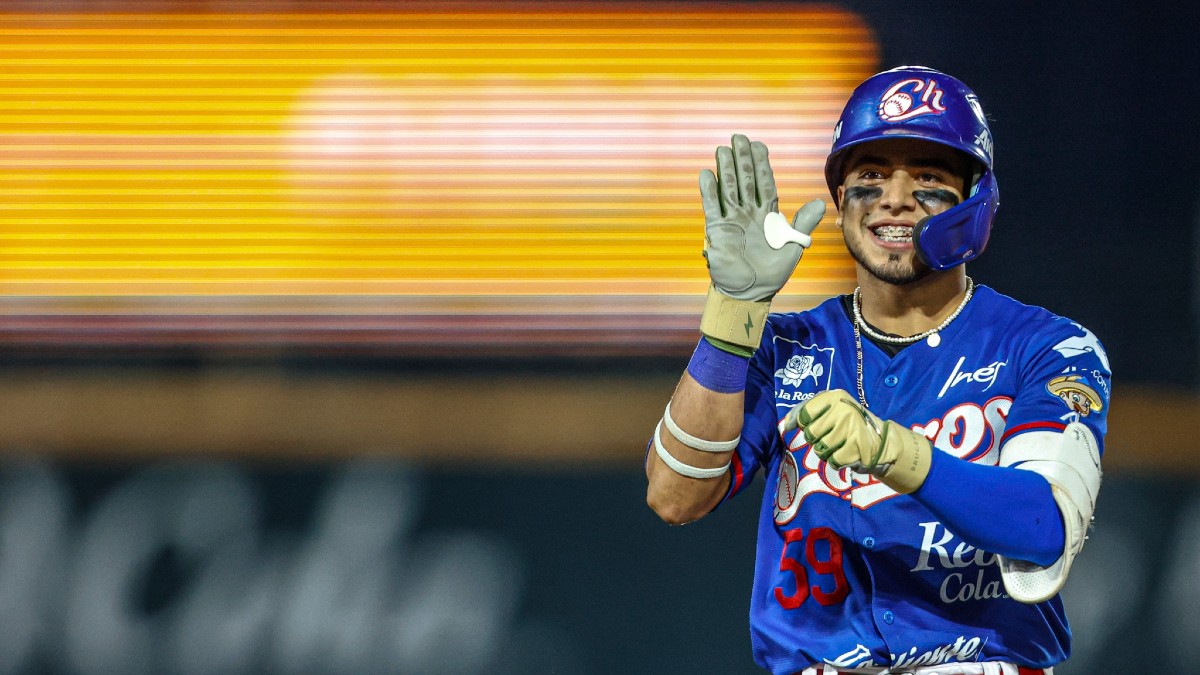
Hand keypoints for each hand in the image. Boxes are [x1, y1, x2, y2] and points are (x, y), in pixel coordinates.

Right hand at [700, 134, 824, 301]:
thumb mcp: (793, 247)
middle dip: (742, 159)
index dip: (762, 164)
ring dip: (725, 168)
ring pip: (728, 188)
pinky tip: (706, 173)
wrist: (751, 292)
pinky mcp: (717, 229)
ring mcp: (732, 219)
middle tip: (739, 137)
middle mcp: (749, 212)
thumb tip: (820, 201)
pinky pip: (712, 206)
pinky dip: (708, 190)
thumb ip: (803, 223)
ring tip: (723, 149)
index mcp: (768, 214)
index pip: (765, 183)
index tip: (759, 145)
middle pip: (745, 179)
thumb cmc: (773, 272)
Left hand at [782, 389, 932, 493]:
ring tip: (841, 444)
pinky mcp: (855, 448)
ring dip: (827, 451)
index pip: (804, 414)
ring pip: (820, 449)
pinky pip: (832, 461)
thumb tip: (785, 425)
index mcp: (834, 397)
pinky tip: (847, 453)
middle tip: (832, 435)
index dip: (803, 424)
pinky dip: (837, 461)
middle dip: (817, 439)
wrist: (882, 440)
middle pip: (810, 434)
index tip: (811, 425)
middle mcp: (843, 410)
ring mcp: (850, 429)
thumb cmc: (847, 423)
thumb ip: (804, 412)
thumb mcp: (830, 408)